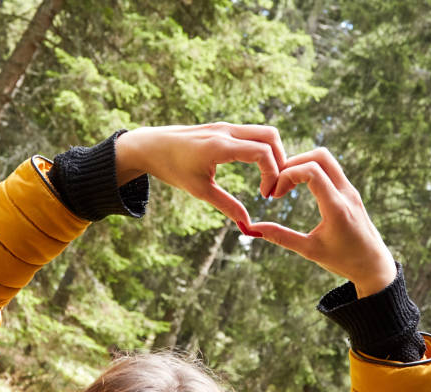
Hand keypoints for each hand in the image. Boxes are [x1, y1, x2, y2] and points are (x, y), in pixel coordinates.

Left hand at [114, 122, 285, 223]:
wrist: (150, 146)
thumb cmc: (172, 167)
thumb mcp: (199, 190)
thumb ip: (226, 206)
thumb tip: (248, 226)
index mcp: (219, 146)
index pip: (263, 152)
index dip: (272, 174)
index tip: (266, 195)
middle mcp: (226, 131)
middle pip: (271, 136)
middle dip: (281, 161)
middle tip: (275, 185)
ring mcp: (225, 126)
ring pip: (264, 132)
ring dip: (274, 154)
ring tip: (269, 178)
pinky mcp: (223, 127)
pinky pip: (253, 133)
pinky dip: (263, 148)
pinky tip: (258, 168)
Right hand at [248, 148, 395, 297]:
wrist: (374, 266)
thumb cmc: (343, 261)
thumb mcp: (309, 250)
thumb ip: (280, 237)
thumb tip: (251, 229)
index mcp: (337, 207)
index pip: (311, 171)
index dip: (287, 176)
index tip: (274, 195)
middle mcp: (346, 193)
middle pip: (319, 155)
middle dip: (292, 163)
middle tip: (277, 184)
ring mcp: (350, 189)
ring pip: (325, 158)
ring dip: (302, 164)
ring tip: (285, 185)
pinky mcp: (349, 191)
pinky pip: (329, 168)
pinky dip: (310, 170)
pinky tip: (297, 187)